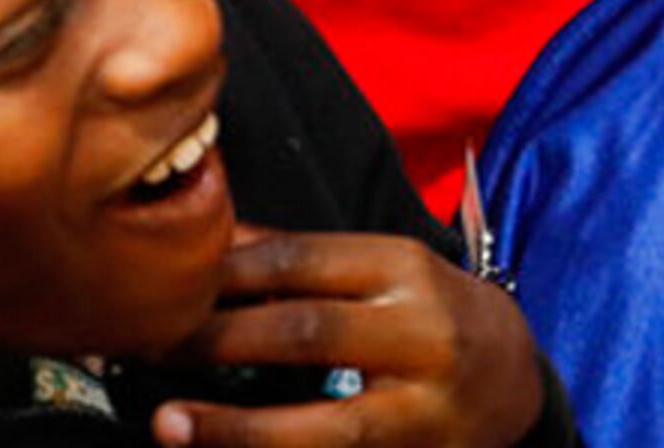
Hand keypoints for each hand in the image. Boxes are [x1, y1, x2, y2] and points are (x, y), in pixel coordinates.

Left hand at [150, 227, 546, 447]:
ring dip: (233, 426)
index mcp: (405, 267)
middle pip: (303, 333)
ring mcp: (421, 407)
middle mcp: (421, 333)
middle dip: (215, 341)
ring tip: (169, 423)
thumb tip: (211, 238)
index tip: (162, 286)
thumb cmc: (432, 312)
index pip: (298, 261)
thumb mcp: (384, 267)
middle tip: (148, 349)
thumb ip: (301, 257)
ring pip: (319, 424)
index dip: (222, 274)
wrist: (515, 381)